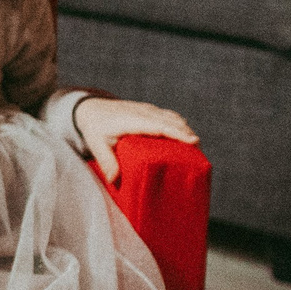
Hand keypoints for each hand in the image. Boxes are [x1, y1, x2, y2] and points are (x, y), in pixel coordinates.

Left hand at [72, 96, 195, 184]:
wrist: (91, 108)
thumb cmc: (95, 128)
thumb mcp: (96, 144)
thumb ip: (106, 161)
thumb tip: (114, 181)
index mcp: (132, 120)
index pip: (160, 125)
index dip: (177, 132)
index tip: (194, 141)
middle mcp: (143, 112)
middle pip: (171, 120)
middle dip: (186, 134)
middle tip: (199, 153)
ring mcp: (148, 109)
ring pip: (172, 117)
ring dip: (185, 129)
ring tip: (194, 148)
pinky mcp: (150, 110)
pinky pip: (169, 116)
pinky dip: (179, 125)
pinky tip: (185, 137)